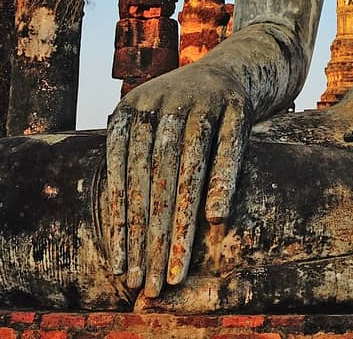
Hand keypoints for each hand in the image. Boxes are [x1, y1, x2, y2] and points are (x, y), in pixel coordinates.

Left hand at [103, 63, 249, 296]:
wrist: (231, 69)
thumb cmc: (180, 118)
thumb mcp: (147, 130)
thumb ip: (130, 170)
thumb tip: (115, 237)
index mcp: (130, 110)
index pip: (121, 177)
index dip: (122, 227)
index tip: (123, 271)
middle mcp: (162, 102)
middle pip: (152, 180)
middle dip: (150, 237)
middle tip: (149, 283)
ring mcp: (201, 101)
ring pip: (187, 170)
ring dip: (182, 223)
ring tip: (177, 268)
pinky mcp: (237, 107)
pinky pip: (228, 150)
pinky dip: (222, 182)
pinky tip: (216, 218)